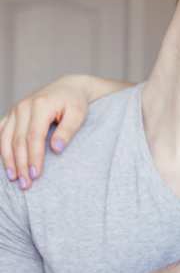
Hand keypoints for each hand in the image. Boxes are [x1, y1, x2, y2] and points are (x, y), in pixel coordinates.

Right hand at [0, 75, 90, 189]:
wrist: (68, 88)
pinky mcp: (12, 114)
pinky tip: (5, 162)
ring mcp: (15, 110)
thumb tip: (57, 149)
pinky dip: (1, 147)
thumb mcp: (78, 114)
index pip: (34, 137)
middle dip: (21, 164)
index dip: (34, 157)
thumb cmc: (76, 103)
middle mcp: (23, 107)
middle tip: (25, 184)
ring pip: (5, 138)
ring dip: (8, 159)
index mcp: (40, 106)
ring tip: (14, 178)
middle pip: (18, 141)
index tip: (36, 175)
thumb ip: (68, 130)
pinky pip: (1, 131)